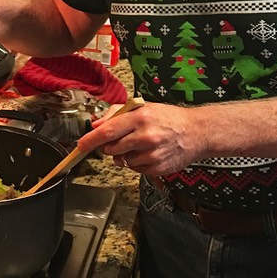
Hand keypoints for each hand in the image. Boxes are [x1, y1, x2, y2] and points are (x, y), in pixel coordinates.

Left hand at [76, 101, 206, 176]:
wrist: (196, 132)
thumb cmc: (167, 117)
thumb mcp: (143, 107)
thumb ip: (116, 113)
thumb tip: (96, 124)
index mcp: (139, 118)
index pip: (107, 131)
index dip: (90, 140)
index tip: (80, 145)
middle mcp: (145, 136)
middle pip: (112, 149)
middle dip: (109, 147)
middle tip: (120, 140)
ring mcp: (152, 155)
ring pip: (123, 161)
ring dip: (125, 155)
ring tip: (140, 144)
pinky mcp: (157, 168)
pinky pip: (135, 169)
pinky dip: (137, 163)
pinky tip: (149, 153)